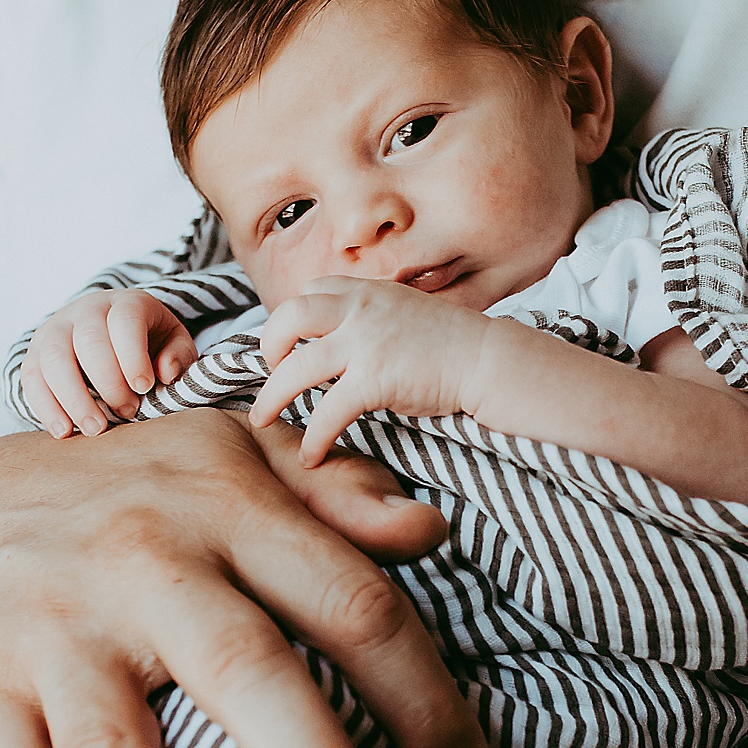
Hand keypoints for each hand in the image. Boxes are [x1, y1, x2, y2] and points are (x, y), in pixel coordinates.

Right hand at [18, 284, 201, 435]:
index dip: (132, 354)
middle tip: (127, 412)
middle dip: (107, 381)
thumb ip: (178, 355)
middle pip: (88, 338)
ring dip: (73, 397)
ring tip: (95, 429)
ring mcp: (57, 328)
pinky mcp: (36, 352)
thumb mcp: (173, 343)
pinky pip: (32, 376)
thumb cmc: (148, 344)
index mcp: (125, 303)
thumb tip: (165, 372)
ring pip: (54, 357)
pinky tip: (63, 431)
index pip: (124, 320)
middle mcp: (87, 309)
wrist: (110, 332)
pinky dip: (45, 406)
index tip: (143, 387)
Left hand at [247, 294, 490, 467]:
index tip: (289, 346)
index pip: (310, 291)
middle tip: (270, 373)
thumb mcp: (402, 313)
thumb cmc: (448, 345)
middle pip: (288, 316)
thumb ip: (370, 318)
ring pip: (296, 366)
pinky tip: (311, 457)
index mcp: (365, 290)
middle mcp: (359, 308)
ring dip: (272, 396)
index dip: (292, 319)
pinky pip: (327, 411)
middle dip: (268, 346)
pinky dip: (313, 438)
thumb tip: (343, 341)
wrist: (484, 360)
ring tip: (262, 420)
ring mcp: (365, 342)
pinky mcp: (374, 379)